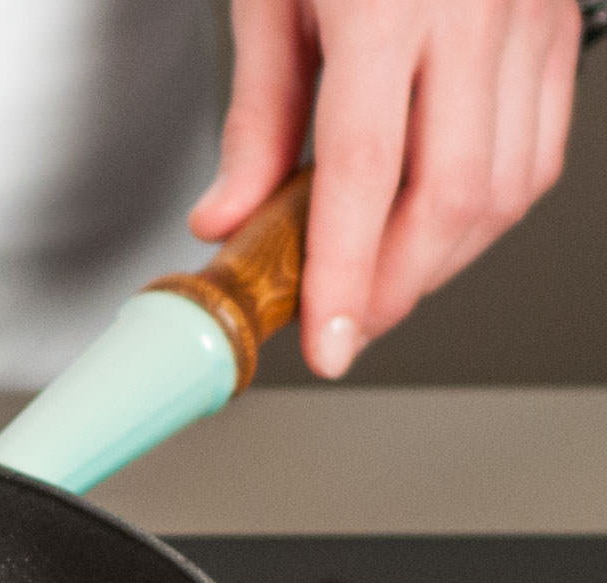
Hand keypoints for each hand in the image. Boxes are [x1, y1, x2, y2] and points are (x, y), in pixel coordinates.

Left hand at [189, 0, 580, 378]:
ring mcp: (528, 17)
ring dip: (441, 259)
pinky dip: (488, 210)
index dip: (348, 274)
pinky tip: (435, 226)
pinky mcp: (557, 24)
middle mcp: (475, 12)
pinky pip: (539, 149)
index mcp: (390, 5)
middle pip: (452, 197)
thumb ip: (256, 120)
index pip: (368, 174)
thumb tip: (230, 220)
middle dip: (396, 285)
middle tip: (344, 321)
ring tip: (379, 282)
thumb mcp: (269, 0)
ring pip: (507, 187)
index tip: (329, 342)